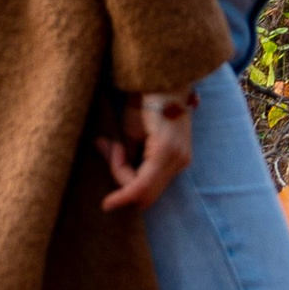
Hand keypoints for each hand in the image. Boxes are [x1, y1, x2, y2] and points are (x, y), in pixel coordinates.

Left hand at [100, 88, 194, 213]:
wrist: (168, 84)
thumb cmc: (146, 100)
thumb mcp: (130, 128)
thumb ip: (124, 154)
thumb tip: (110, 162)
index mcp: (165, 152)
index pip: (142, 187)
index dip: (123, 197)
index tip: (105, 204)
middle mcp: (178, 161)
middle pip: (146, 192)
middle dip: (123, 181)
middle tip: (111, 149)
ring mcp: (182, 161)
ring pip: (150, 188)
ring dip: (130, 175)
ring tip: (119, 146)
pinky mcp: (180, 159)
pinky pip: (155, 178)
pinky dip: (139, 172)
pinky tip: (128, 151)